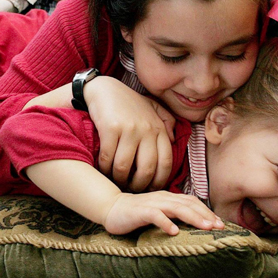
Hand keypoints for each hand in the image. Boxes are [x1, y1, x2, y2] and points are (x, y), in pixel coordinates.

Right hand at [85, 77, 175, 191]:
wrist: (104, 88)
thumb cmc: (128, 102)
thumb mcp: (152, 108)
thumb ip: (167, 122)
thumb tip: (174, 140)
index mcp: (159, 129)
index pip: (166, 163)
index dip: (159, 181)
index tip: (151, 189)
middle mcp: (146, 130)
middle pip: (146, 169)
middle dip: (138, 185)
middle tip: (131, 189)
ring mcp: (129, 129)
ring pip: (124, 167)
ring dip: (118, 179)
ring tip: (115, 180)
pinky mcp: (110, 128)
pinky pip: (108, 157)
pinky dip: (104, 168)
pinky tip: (103, 168)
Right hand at [103, 191, 223, 235]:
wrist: (112, 207)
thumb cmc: (137, 213)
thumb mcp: (159, 212)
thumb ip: (174, 214)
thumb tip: (194, 224)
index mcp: (168, 197)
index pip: (192, 201)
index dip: (207, 211)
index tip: (220, 223)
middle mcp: (163, 197)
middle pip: (188, 204)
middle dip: (206, 215)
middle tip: (219, 226)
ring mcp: (152, 203)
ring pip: (176, 208)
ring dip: (192, 217)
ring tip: (205, 227)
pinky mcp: (140, 211)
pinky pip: (155, 215)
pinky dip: (165, 223)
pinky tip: (174, 232)